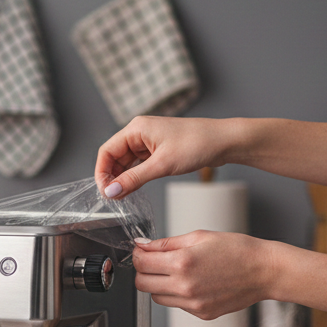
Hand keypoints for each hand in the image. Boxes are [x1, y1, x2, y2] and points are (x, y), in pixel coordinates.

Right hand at [95, 116, 239, 197]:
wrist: (225, 141)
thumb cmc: (198, 143)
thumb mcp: (161, 165)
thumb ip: (133, 179)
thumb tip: (112, 192)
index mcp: (137, 128)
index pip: (106, 151)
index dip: (101, 172)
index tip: (104, 192)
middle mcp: (140, 132)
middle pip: (114, 157)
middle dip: (112, 178)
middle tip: (113, 198)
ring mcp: (149, 141)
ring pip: (126, 162)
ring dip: (123, 179)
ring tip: (123, 196)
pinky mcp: (158, 149)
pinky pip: (138, 164)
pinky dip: (134, 177)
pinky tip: (134, 188)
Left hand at [132, 231, 276, 318]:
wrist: (265, 271)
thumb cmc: (237, 250)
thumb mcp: (200, 237)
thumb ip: (166, 244)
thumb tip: (142, 245)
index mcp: (182, 263)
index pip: (141, 263)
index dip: (138, 255)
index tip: (142, 251)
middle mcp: (184, 286)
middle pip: (142, 284)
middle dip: (143, 271)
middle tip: (154, 262)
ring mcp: (192, 304)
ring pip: (157, 297)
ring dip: (159, 284)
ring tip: (177, 271)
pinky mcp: (200, 313)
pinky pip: (176, 305)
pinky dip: (177, 294)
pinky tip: (194, 282)